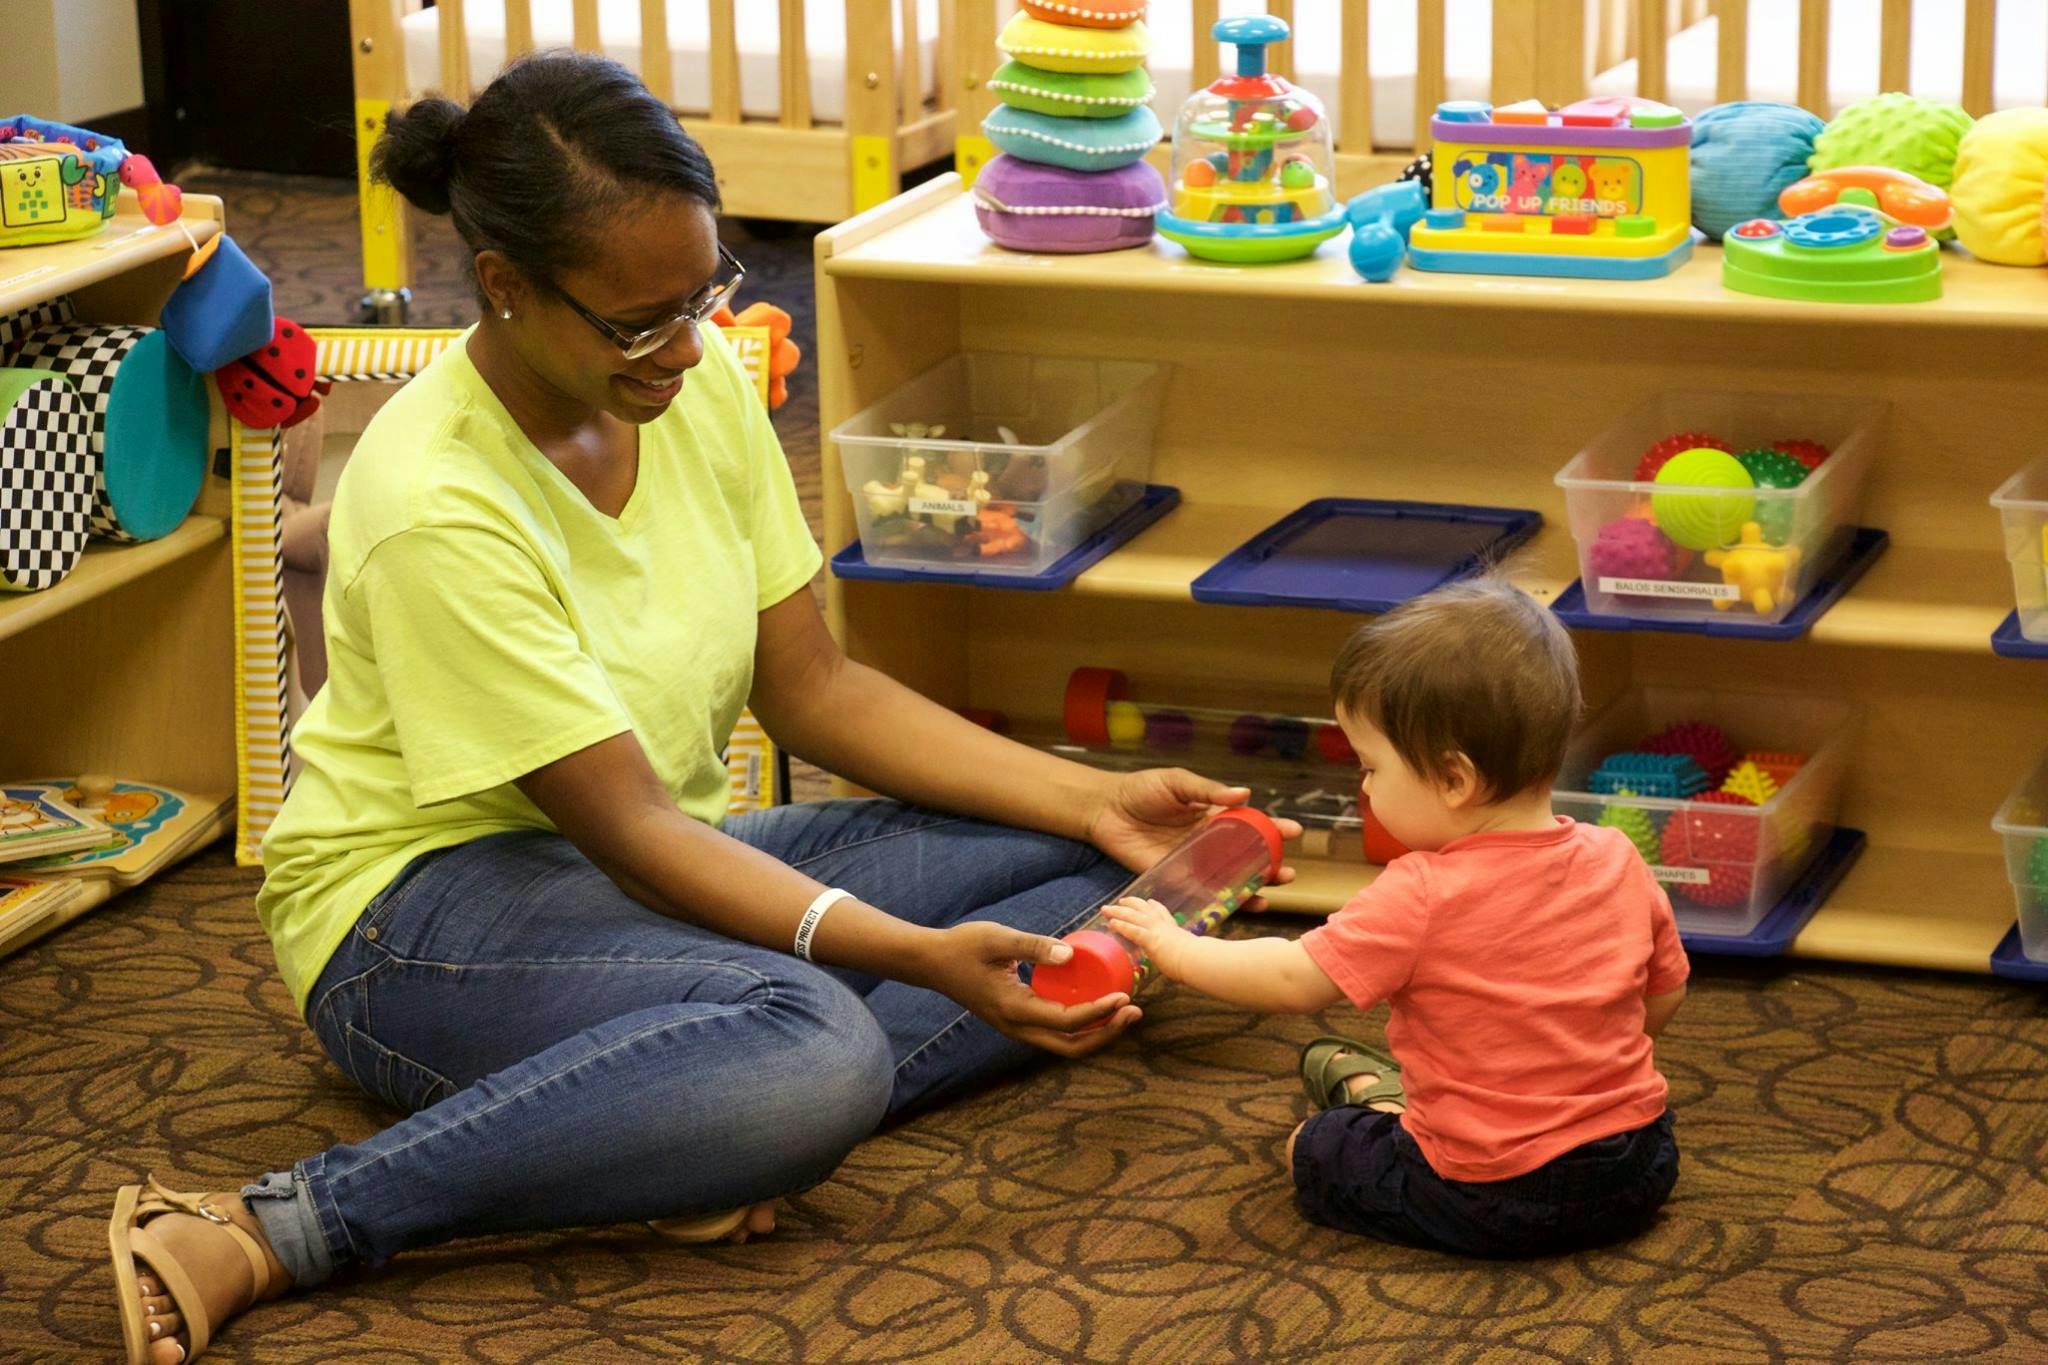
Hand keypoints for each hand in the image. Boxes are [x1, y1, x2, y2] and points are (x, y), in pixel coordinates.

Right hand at [920, 921, 1141, 1058]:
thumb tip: (1071, 954)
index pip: (1067, 1021)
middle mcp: (1017, 1027)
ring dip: (1097, 1033)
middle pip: (1072, 1047)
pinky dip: (1081, 1025)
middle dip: (1107, 1034)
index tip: (1125, 996)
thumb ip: (1034, 946)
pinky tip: (1097, 1003)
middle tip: (1134, 1012)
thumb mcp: (997, 938)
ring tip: (1124, 1011)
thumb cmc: (963, 946)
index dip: (1100, 1012)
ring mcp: (1017, 1028)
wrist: (931, 962)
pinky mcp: (1017, 1021)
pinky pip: (1056, 1032)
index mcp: (1014, 1009)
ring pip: (1065, 1045)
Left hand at [1084, 768, 1303, 907]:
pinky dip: (1224, 901)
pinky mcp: (1175, 879)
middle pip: (1246, 857)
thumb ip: (1207, 791)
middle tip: (1290, 872)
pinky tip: (1244, 905)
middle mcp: (1208, 843)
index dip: (1272, 828)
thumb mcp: (1177, 782)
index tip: (1294, 831)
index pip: (1249, 824)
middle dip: (1271, 864)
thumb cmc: (1141, 790)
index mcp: (1211, 816)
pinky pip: (1203, 892)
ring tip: (1275, 890)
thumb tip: (1244, 793)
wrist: (1105, 809)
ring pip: (1231, 879)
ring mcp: (1194, 863)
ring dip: (1255, 886)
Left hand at [1097, 897, 1188, 980]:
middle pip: (1144, 909)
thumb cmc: (1196, 962)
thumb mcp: (1189, 954)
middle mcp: (1164, 926)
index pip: (1163, 914)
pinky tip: (1112, 923)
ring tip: (1106, 909)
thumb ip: (1183, 957)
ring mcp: (1156, 930)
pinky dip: (1121, 925)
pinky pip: (1132, 930)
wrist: (1198, 960)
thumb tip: (1184, 967)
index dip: (1155, 907)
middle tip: (1121, 901)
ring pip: (1133, 916)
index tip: (1150, 902)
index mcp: (1174, 929)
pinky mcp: (1150, 939)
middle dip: (1131, 904)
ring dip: (1118, 911)